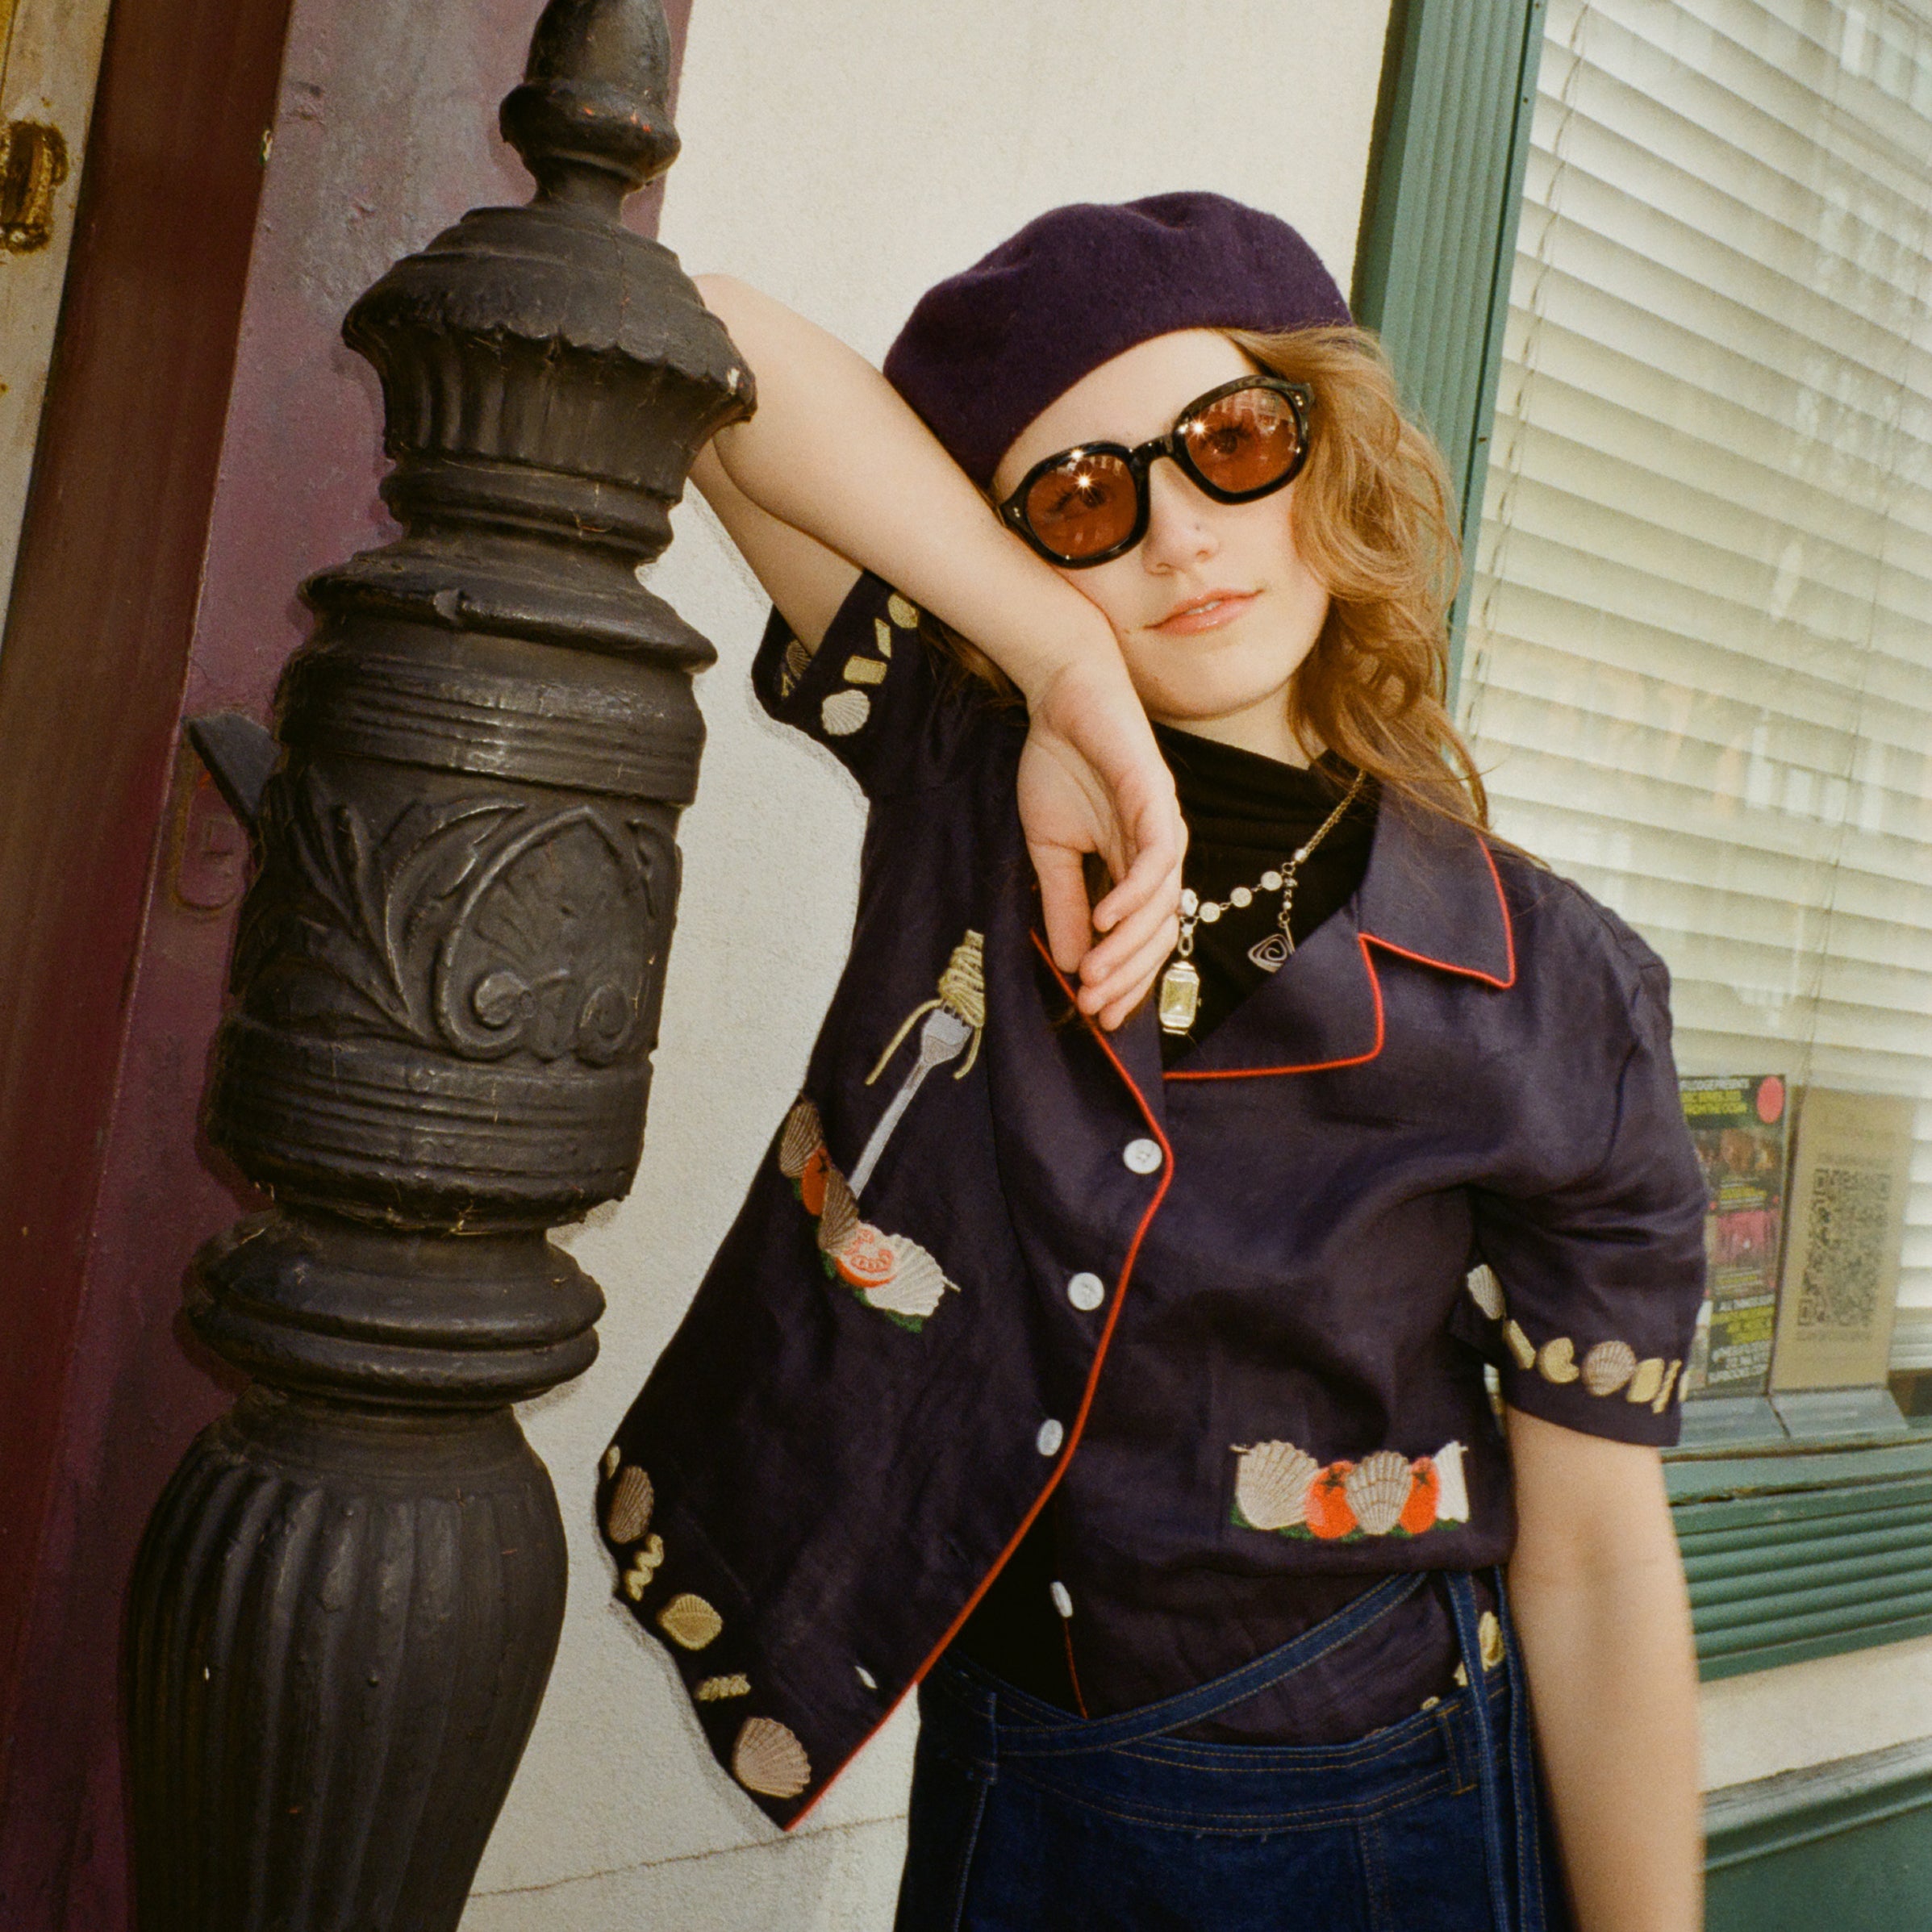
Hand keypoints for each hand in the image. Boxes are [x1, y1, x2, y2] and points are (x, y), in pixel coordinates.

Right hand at [1017, 656, 1184, 1029]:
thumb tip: (1066, 963)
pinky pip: (1156, 859)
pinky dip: (1132, 896)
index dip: (1124, 980)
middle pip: (1157, 933)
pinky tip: (1102, 922)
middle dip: (1127, 977)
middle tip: (1093, 1009)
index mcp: (1137, 867)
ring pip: (1160, 905)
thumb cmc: (1060, 764)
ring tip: (1091, 978)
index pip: (1141, 938)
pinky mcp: (1157, 799)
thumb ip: (1062, 902)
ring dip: (1127, 948)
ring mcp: (1164, 827)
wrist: (1061, 695)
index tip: (1097, 1017)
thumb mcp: (1050, 849)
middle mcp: (1160, 854)